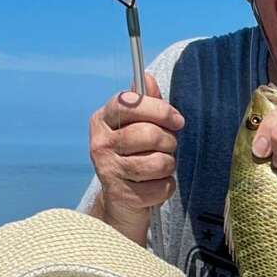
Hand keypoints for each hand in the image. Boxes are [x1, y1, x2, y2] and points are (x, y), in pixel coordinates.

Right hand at [89, 73, 184, 232]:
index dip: (160, 110)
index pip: (131, 103)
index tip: (177, 120)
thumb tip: (147, 77)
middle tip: (168, 148)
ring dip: (169, 165)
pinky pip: (161, 187)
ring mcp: (107, 170)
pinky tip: (155, 185)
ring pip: (158, 162)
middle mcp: (100, 143)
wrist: (121, 199)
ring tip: (161, 166)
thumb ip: (146, 102)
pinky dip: (166, 187)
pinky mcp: (120, 195)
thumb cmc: (136, 155)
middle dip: (169, 142)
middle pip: (149, 134)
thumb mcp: (140, 124)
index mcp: (102, 119)